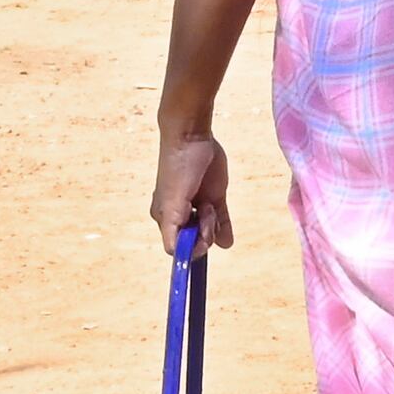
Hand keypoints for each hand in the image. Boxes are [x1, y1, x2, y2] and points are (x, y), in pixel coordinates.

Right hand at [151, 134, 231, 249]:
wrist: (192, 137)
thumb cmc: (176, 168)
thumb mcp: (170, 204)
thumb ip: (172, 231)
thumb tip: (176, 256)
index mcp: (166, 218)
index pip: (178, 248)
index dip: (191, 248)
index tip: (199, 240)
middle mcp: (182, 215)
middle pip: (196, 240)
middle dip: (203, 232)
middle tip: (204, 211)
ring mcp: (199, 206)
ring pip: (210, 231)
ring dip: (213, 224)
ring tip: (208, 204)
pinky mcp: (215, 197)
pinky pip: (222, 221)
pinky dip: (224, 230)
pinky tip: (227, 237)